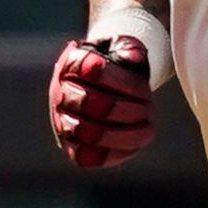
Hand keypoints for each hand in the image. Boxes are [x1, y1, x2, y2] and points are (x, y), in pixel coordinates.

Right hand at [46, 36, 155, 169]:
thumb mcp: (127, 51)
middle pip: (90, 102)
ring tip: (147, 123)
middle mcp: (60, 93)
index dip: (122, 81)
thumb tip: (128, 60)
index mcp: (71, 65)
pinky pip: (91, 157)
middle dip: (127, 107)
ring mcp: (63, 123)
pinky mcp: (72, 148)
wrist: (108, 93)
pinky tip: (137, 139)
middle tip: (148, 107)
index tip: (143, 88)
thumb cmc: (120, 69)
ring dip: (127, 130)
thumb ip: (130, 50)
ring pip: (90, 133)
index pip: (92, 69)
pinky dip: (119, 150)